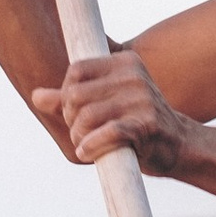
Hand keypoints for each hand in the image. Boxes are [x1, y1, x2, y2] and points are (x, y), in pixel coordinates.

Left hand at [32, 49, 194, 177]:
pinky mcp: (147, 125)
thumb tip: (36, 96)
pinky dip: (91, 146)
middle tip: (79, 133)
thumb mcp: (106, 103)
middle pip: (76, 95)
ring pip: (87, 116)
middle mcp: (135, 76)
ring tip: (83, 145)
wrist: (178, 146)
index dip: (65, 95)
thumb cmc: (137, 123)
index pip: (76, 71)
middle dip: (70, 119)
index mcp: (125, 63)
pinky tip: (88, 153)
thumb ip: (72, 99)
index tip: (73, 113)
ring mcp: (142, 100)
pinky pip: (107, 133)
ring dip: (78, 137)